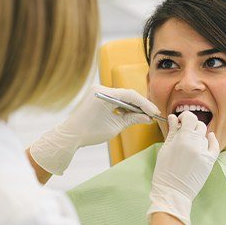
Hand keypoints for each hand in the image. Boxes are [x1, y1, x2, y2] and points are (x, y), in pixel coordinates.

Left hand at [30, 84, 159, 174]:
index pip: (130, 95)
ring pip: (121, 97)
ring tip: (143, 116)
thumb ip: (133, 119)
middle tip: (152, 114)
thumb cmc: (90, 132)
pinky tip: (131, 114)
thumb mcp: (115, 126)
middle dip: (140, 105)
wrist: (70, 135)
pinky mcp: (96, 96)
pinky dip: (123, 106)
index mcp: (104, 94)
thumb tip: (148, 118)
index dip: (145, 104)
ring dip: (132, 106)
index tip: (155, 112)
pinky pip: (114, 99)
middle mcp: (100, 89)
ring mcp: (98, 92)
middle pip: (127, 94)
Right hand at [147, 111, 219, 224]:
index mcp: (183, 139)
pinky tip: (210, 136)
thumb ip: (172, 132)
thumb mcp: (165, 149)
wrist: (172, 192)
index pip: (190, 118)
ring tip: (189, 142)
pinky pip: (214, 146)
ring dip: (197, 135)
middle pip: (198, 125)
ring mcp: (204, 153)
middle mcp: (195, 144)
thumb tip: (173, 118)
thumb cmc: (164, 171)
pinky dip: (212, 139)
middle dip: (191, 125)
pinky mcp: (210, 162)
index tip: (179, 121)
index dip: (184, 116)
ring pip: (204, 135)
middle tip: (183, 130)